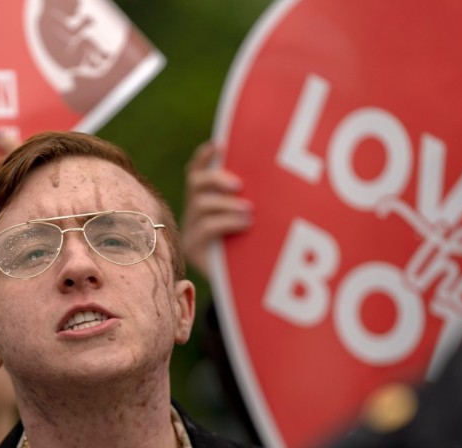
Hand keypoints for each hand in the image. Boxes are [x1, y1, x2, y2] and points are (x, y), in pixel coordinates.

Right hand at [181, 142, 252, 279]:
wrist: (244, 287)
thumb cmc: (252, 249)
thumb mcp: (250, 221)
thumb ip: (248, 202)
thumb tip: (270, 175)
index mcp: (204, 201)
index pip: (196, 171)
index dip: (204, 157)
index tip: (220, 144)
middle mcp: (194, 213)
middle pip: (196, 184)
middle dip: (216, 179)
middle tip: (240, 185)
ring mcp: (191, 231)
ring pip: (200, 205)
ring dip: (226, 204)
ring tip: (249, 211)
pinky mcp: (193, 250)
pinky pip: (205, 228)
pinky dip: (226, 222)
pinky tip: (245, 224)